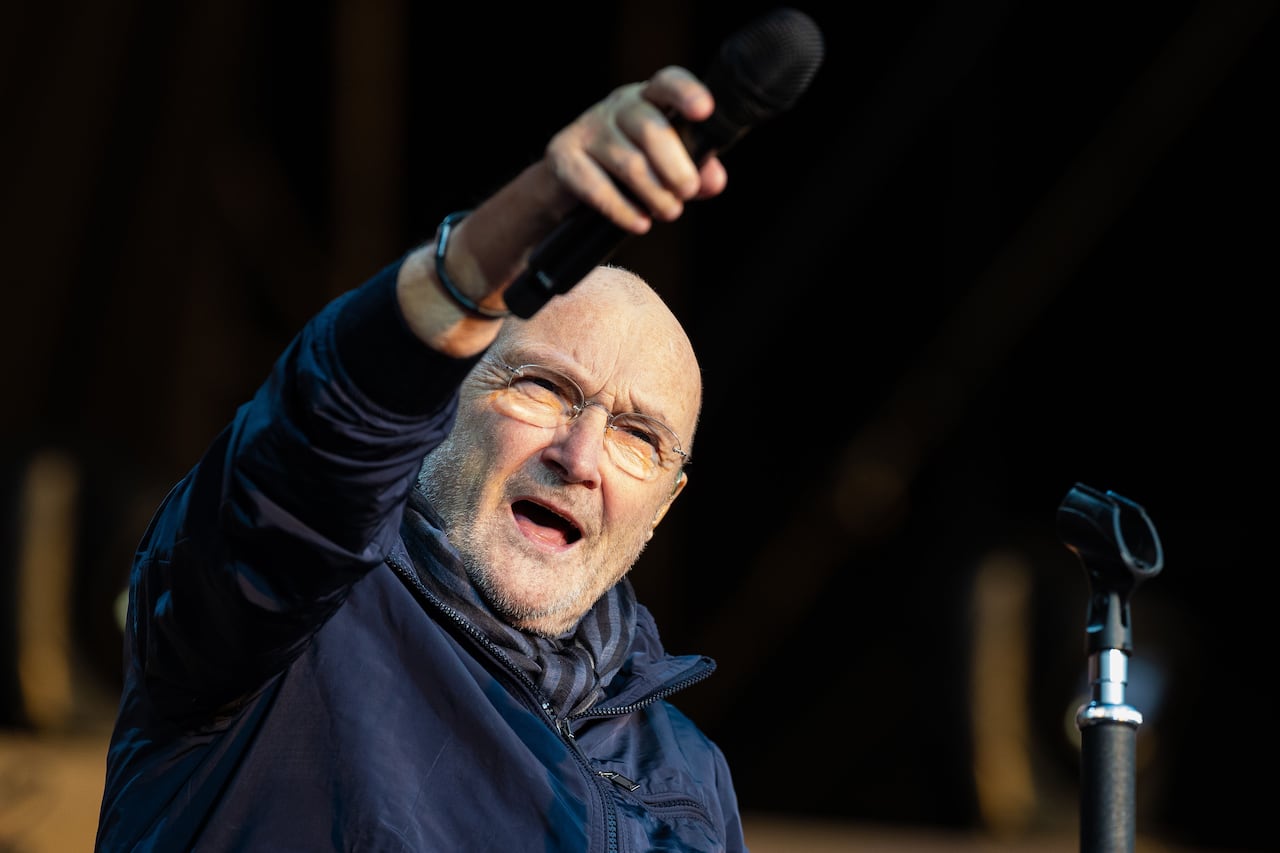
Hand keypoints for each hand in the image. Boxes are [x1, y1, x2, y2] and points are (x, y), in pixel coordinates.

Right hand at [544, 65, 728, 234]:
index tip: (704, 111)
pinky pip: (598, 188)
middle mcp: (616, 107)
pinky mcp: (563, 156)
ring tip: (668, 211)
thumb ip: (695, 170)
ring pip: (629, 163)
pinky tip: (640, 223)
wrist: (569, 188)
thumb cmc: (628, 172)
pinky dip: (624, 211)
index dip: (685, 94)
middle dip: (676, 167)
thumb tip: (715, 180)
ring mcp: (586, 129)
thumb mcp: (666, 168)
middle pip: (651, 129)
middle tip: (687, 191)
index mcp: (648, 99)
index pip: (667, 83)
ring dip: (655, 194)